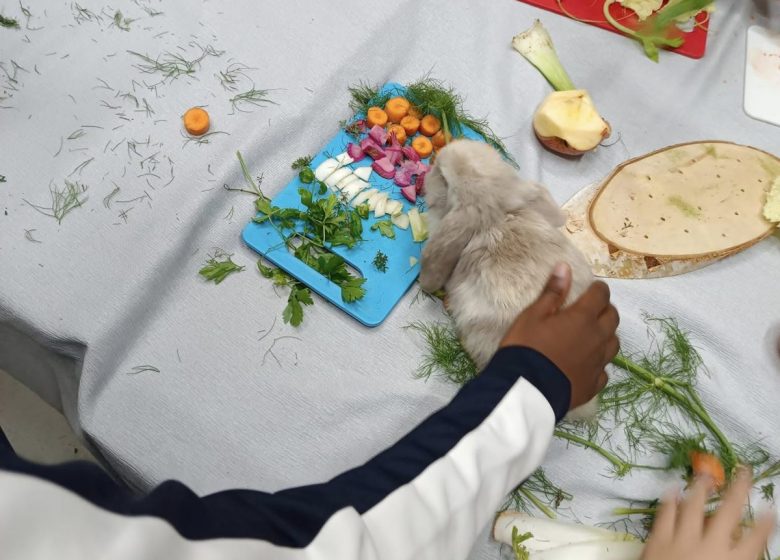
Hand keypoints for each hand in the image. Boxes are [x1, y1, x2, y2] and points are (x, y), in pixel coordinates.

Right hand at [499, 263, 618, 410]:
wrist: (527, 389)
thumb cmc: (526, 347)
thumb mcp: (533, 315)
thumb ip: (552, 292)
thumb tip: (565, 266)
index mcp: (583, 317)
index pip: (601, 295)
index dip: (598, 289)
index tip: (591, 288)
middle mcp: (597, 338)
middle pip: (613, 318)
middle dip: (605, 309)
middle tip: (592, 310)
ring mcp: (598, 363)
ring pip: (614, 343)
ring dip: (606, 335)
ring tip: (593, 336)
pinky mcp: (594, 384)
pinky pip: (604, 370)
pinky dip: (599, 363)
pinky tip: (588, 364)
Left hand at [641, 470, 775, 559]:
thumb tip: (743, 555)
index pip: (755, 541)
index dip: (764, 525)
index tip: (769, 509)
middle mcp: (710, 548)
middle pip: (728, 513)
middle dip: (738, 490)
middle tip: (744, 470)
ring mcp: (682, 541)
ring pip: (694, 507)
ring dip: (701, 488)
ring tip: (706, 473)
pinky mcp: (657, 540)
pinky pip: (664, 514)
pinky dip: (669, 499)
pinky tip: (672, 486)